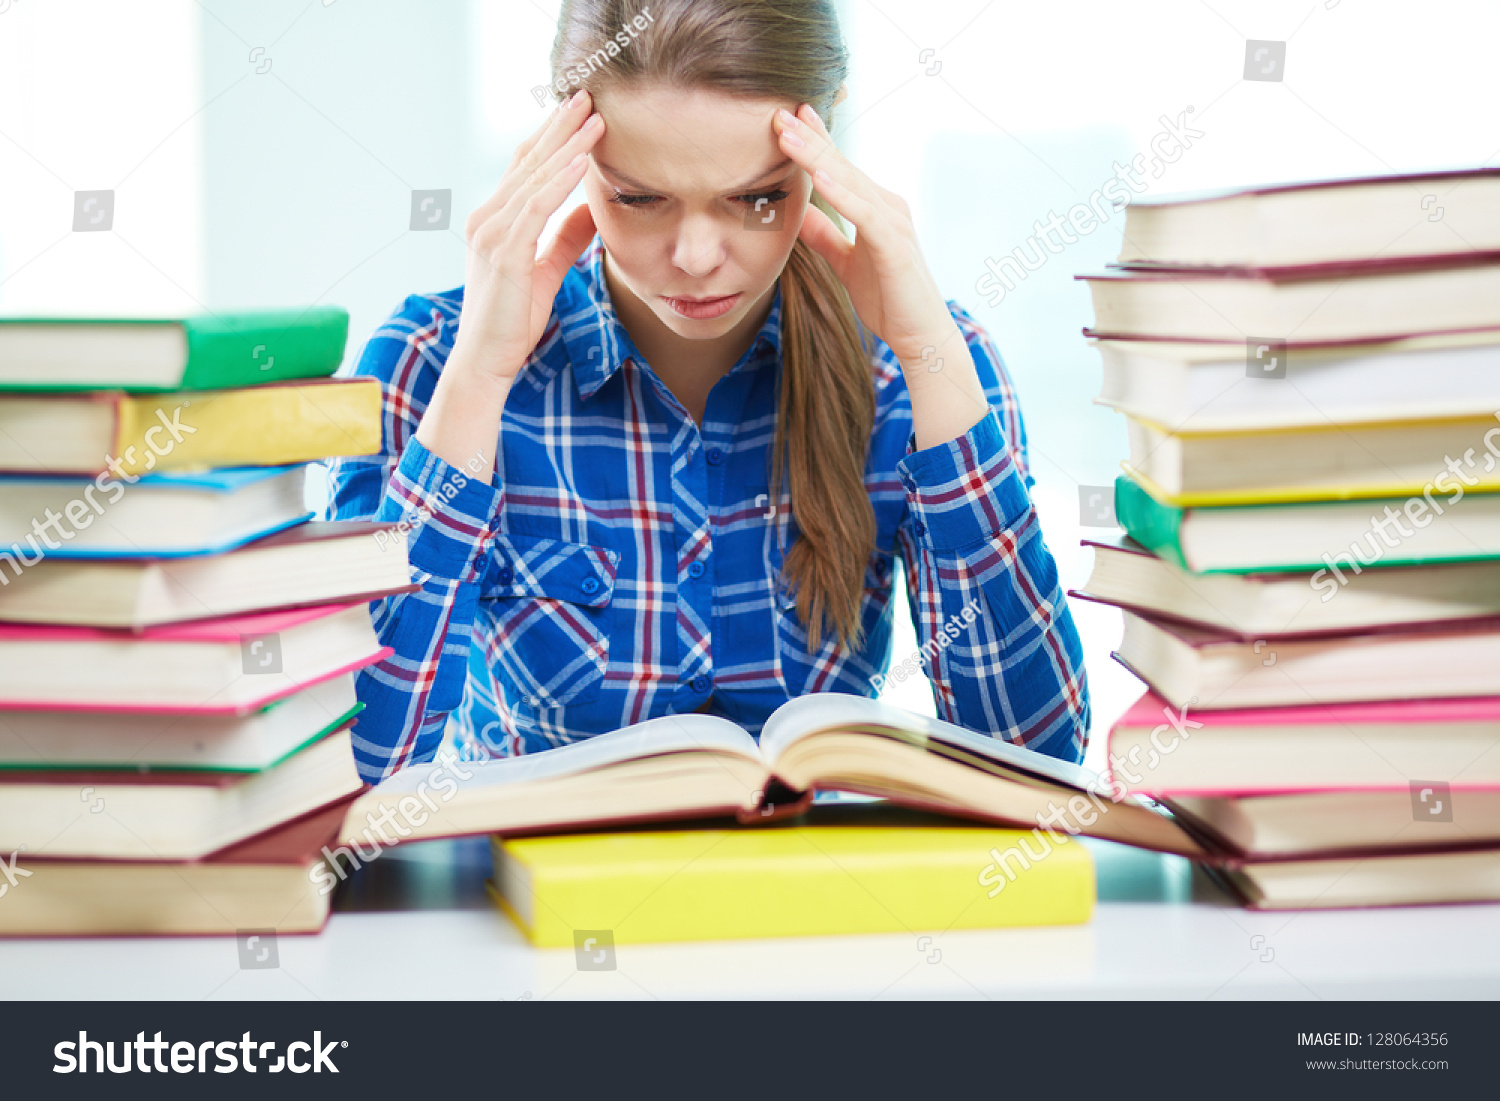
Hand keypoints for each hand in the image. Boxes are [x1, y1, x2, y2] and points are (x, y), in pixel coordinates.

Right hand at [454, 90, 604, 381]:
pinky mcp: (503, 251)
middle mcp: (487, 219)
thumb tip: (591, 212)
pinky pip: (535, 206)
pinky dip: (560, 180)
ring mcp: (492, 233)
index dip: (552, 139)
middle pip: (528, 161)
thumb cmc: (511, 321)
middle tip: (588, 96)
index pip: (526, 169)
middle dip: (559, 127)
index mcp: (495, 222)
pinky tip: (582, 161)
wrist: (486, 360)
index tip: (579, 113)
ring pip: (534, 177)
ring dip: (567, 145)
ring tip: (594, 118)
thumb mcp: (546, 273)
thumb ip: (564, 240)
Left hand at [773, 104, 959, 369]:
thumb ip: (823, 235)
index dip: (813, 142)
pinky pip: (864, 212)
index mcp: (874, 208)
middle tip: (780, 111)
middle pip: (841, 165)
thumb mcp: (844, 261)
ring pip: (850, 181)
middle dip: (810, 137)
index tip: (786, 118)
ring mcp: (893, 222)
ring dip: (818, 155)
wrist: (920, 334)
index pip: (838, 168)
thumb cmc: (887, 299)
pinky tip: (818, 175)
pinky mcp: (894, 244)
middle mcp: (886, 206)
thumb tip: (796, 212)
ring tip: (790, 133)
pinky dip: (841, 192)